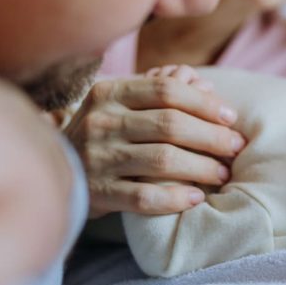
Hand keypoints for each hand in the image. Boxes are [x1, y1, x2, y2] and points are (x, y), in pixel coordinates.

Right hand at [65, 65, 244, 217]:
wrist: (49, 170)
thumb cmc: (102, 133)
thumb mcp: (119, 104)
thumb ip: (158, 93)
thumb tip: (207, 86)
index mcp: (109, 92)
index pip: (166, 90)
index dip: (205, 103)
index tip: (231, 117)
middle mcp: (101, 121)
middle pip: (171, 124)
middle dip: (213, 137)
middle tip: (236, 148)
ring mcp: (97, 158)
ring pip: (162, 160)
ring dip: (202, 168)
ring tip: (223, 174)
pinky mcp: (97, 193)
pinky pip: (144, 198)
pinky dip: (176, 198)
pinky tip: (197, 198)